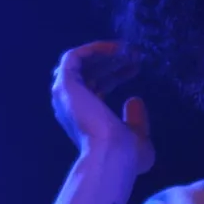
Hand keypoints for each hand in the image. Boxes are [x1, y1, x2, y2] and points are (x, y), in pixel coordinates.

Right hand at [51, 41, 153, 173]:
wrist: (112, 155)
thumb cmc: (124, 154)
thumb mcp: (138, 137)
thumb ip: (136, 120)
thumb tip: (134, 100)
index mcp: (84, 119)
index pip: (96, 89)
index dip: (115, 75)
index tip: (136, 67)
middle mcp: (71, 106)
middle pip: (88, 74)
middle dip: (112, 62)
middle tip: (135, 54)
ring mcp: (65, 94)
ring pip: (81, 64)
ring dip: (104, 53)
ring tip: (128, 49)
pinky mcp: (65, 83)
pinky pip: (74, 56)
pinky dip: (94, 49)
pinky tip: (117, 48)